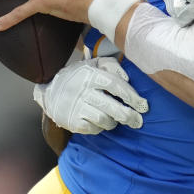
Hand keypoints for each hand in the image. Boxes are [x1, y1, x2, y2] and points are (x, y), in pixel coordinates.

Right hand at [33, 56, 148, 132]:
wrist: (50, 94)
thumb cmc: (78, 78)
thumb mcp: (92, 64)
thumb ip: (111, 65)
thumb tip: (126, 78)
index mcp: (89, 74)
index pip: (114, 84)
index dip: (131, 95)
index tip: (143, 105)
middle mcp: (82, 90)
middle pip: (111, 106)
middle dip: (128, 116)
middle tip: (138, 121)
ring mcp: (76, 107)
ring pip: (104, 120)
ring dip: (114, 122)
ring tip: (116, 119)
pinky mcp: (72, 122)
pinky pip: (94, 129)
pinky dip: (101, 127)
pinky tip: (101, 122)